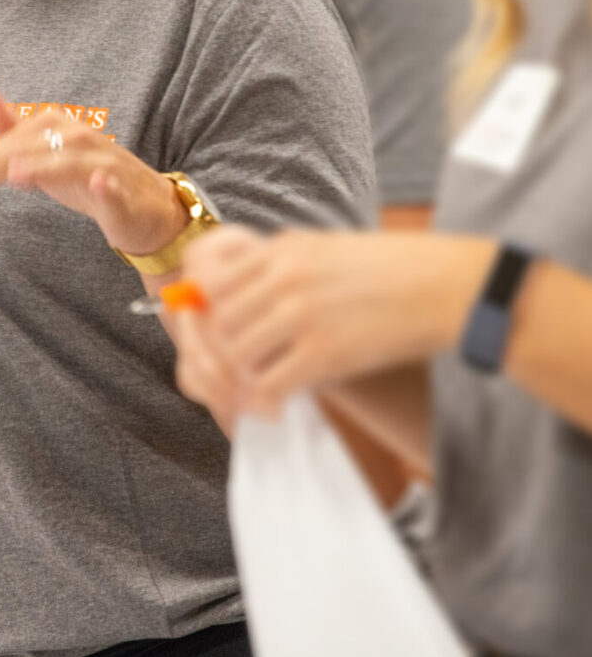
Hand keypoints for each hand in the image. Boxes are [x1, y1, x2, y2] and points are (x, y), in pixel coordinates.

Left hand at [0, 74, 187, 257]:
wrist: (141, 203)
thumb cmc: (80, 171)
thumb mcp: (37, 147)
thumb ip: (3, 120)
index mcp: (48, 126)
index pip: (0, 149)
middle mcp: (72, 137)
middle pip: (22, 154)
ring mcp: (101, 162)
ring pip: (67, 163)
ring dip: (42, 168)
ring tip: (13, 174)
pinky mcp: (124, 192)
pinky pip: (114, 187)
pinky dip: (107, 185)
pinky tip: (99, 183)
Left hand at [178, 225, 490, 416]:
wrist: (446, 285)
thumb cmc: (390, 269)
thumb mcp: (326, 249)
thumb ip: (283, 265)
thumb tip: (247, 292)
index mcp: (283, 249)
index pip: (213, 282)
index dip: (210, 313)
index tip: (223, 334)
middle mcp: (284, 277)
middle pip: (219, 320)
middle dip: (222, 350)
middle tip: (236, 372)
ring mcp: (302, 314)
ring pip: (237, 353)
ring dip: (241, 378)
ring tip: (257, 390)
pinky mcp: (325, 352)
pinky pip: (270, 384)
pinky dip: (265, 401)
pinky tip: (277, 407)